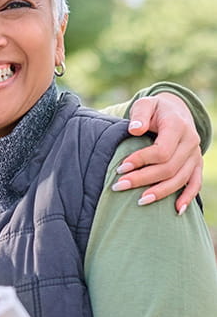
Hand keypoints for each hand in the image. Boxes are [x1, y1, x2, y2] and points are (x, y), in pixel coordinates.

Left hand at [112, 93, 201, 213]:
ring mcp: (195, 155)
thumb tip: (135, 129)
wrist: (175, 111)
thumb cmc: (154, 110)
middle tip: (119, 186)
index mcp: (177, 126)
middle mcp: (190, 141)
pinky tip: (176, 211)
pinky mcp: (196, 165)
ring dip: (160, 192)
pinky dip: (187, 198)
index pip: (161, 150)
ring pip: (180, 179)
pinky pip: (195, 184)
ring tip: (138, 201)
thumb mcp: (145, 105)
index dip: (141, 161)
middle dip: (143, 179)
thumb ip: (140, 114)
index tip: (120, 168)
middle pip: (168, 168)